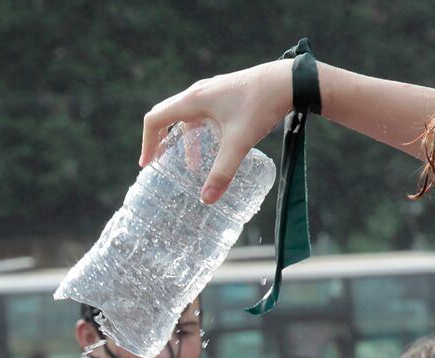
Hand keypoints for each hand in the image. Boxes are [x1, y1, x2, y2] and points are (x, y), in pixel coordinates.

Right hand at [140, 61, 291, 202]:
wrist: (288, 81)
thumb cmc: (261, 106)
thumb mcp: (240, 142)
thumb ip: (223, 172)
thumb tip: (206, 200)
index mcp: (194, 100)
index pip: (156, 118)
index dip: (147, 142)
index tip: (147, 164)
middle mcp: (198, 93)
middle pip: (166, 115)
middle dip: (159, 141)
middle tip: (157, 164)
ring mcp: (212, 92)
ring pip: (186, 116)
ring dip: (183, 140)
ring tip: (190, 167)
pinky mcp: (225, 95)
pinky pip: (202, 115)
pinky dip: (199, 134)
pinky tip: (212, 150)